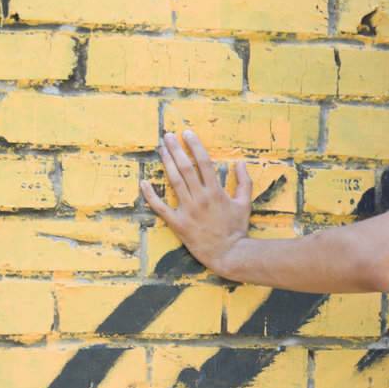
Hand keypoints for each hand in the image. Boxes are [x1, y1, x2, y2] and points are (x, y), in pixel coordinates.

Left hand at [140, 129, 252, 276]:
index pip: (204, 162)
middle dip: (176, 149)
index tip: (187, 133)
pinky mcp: (178, 224)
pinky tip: (143, 183)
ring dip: (166, 162)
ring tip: (161, 149)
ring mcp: (188, 210)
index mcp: (216, 191)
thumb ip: (244, 182)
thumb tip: (240, 162)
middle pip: (186, 167)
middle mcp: (201, 198)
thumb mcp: (245, 203)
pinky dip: (151, 195)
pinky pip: (161, 208)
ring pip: (174, 181)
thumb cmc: (237, 229)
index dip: (195, 145)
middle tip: (168, 136)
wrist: (229, 254)